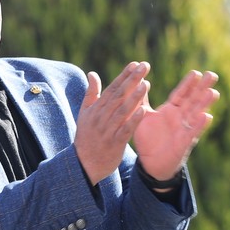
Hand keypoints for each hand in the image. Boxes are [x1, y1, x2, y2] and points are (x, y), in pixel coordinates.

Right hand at [75, 62, 150, 183]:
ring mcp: (107, 131)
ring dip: (134, 97)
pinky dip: (133, 119)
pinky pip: (125, 130)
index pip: (112, 89)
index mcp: (96, 109)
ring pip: (122, 111)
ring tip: (146, 84)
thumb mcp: (85, 114)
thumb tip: (92, 73)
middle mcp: (101, 118)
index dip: (124, 76)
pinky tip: (143, 109)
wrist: (83, 165)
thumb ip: (91, 93)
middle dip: (132, 80)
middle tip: (144, 66)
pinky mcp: (114, 144)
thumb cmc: (86, 137)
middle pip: (118, 96)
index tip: (135, 64)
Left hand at [132, 70, 219, 179]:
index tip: (196, 72)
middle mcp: (180, 117)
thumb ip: (141, 101)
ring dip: (204, 103)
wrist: (150, 163)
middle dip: (202, 88)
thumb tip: (137, 82)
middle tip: (212, 75)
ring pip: (196, 113)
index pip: (181, 94)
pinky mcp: (184, 142)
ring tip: (213, 92)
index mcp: (170, 110)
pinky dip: (199, 125)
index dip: (188, 84)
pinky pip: (192, 132)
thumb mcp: (143, 116)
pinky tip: (207, 116)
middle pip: (193, 100)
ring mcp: (184, 129)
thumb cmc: (148, 139)